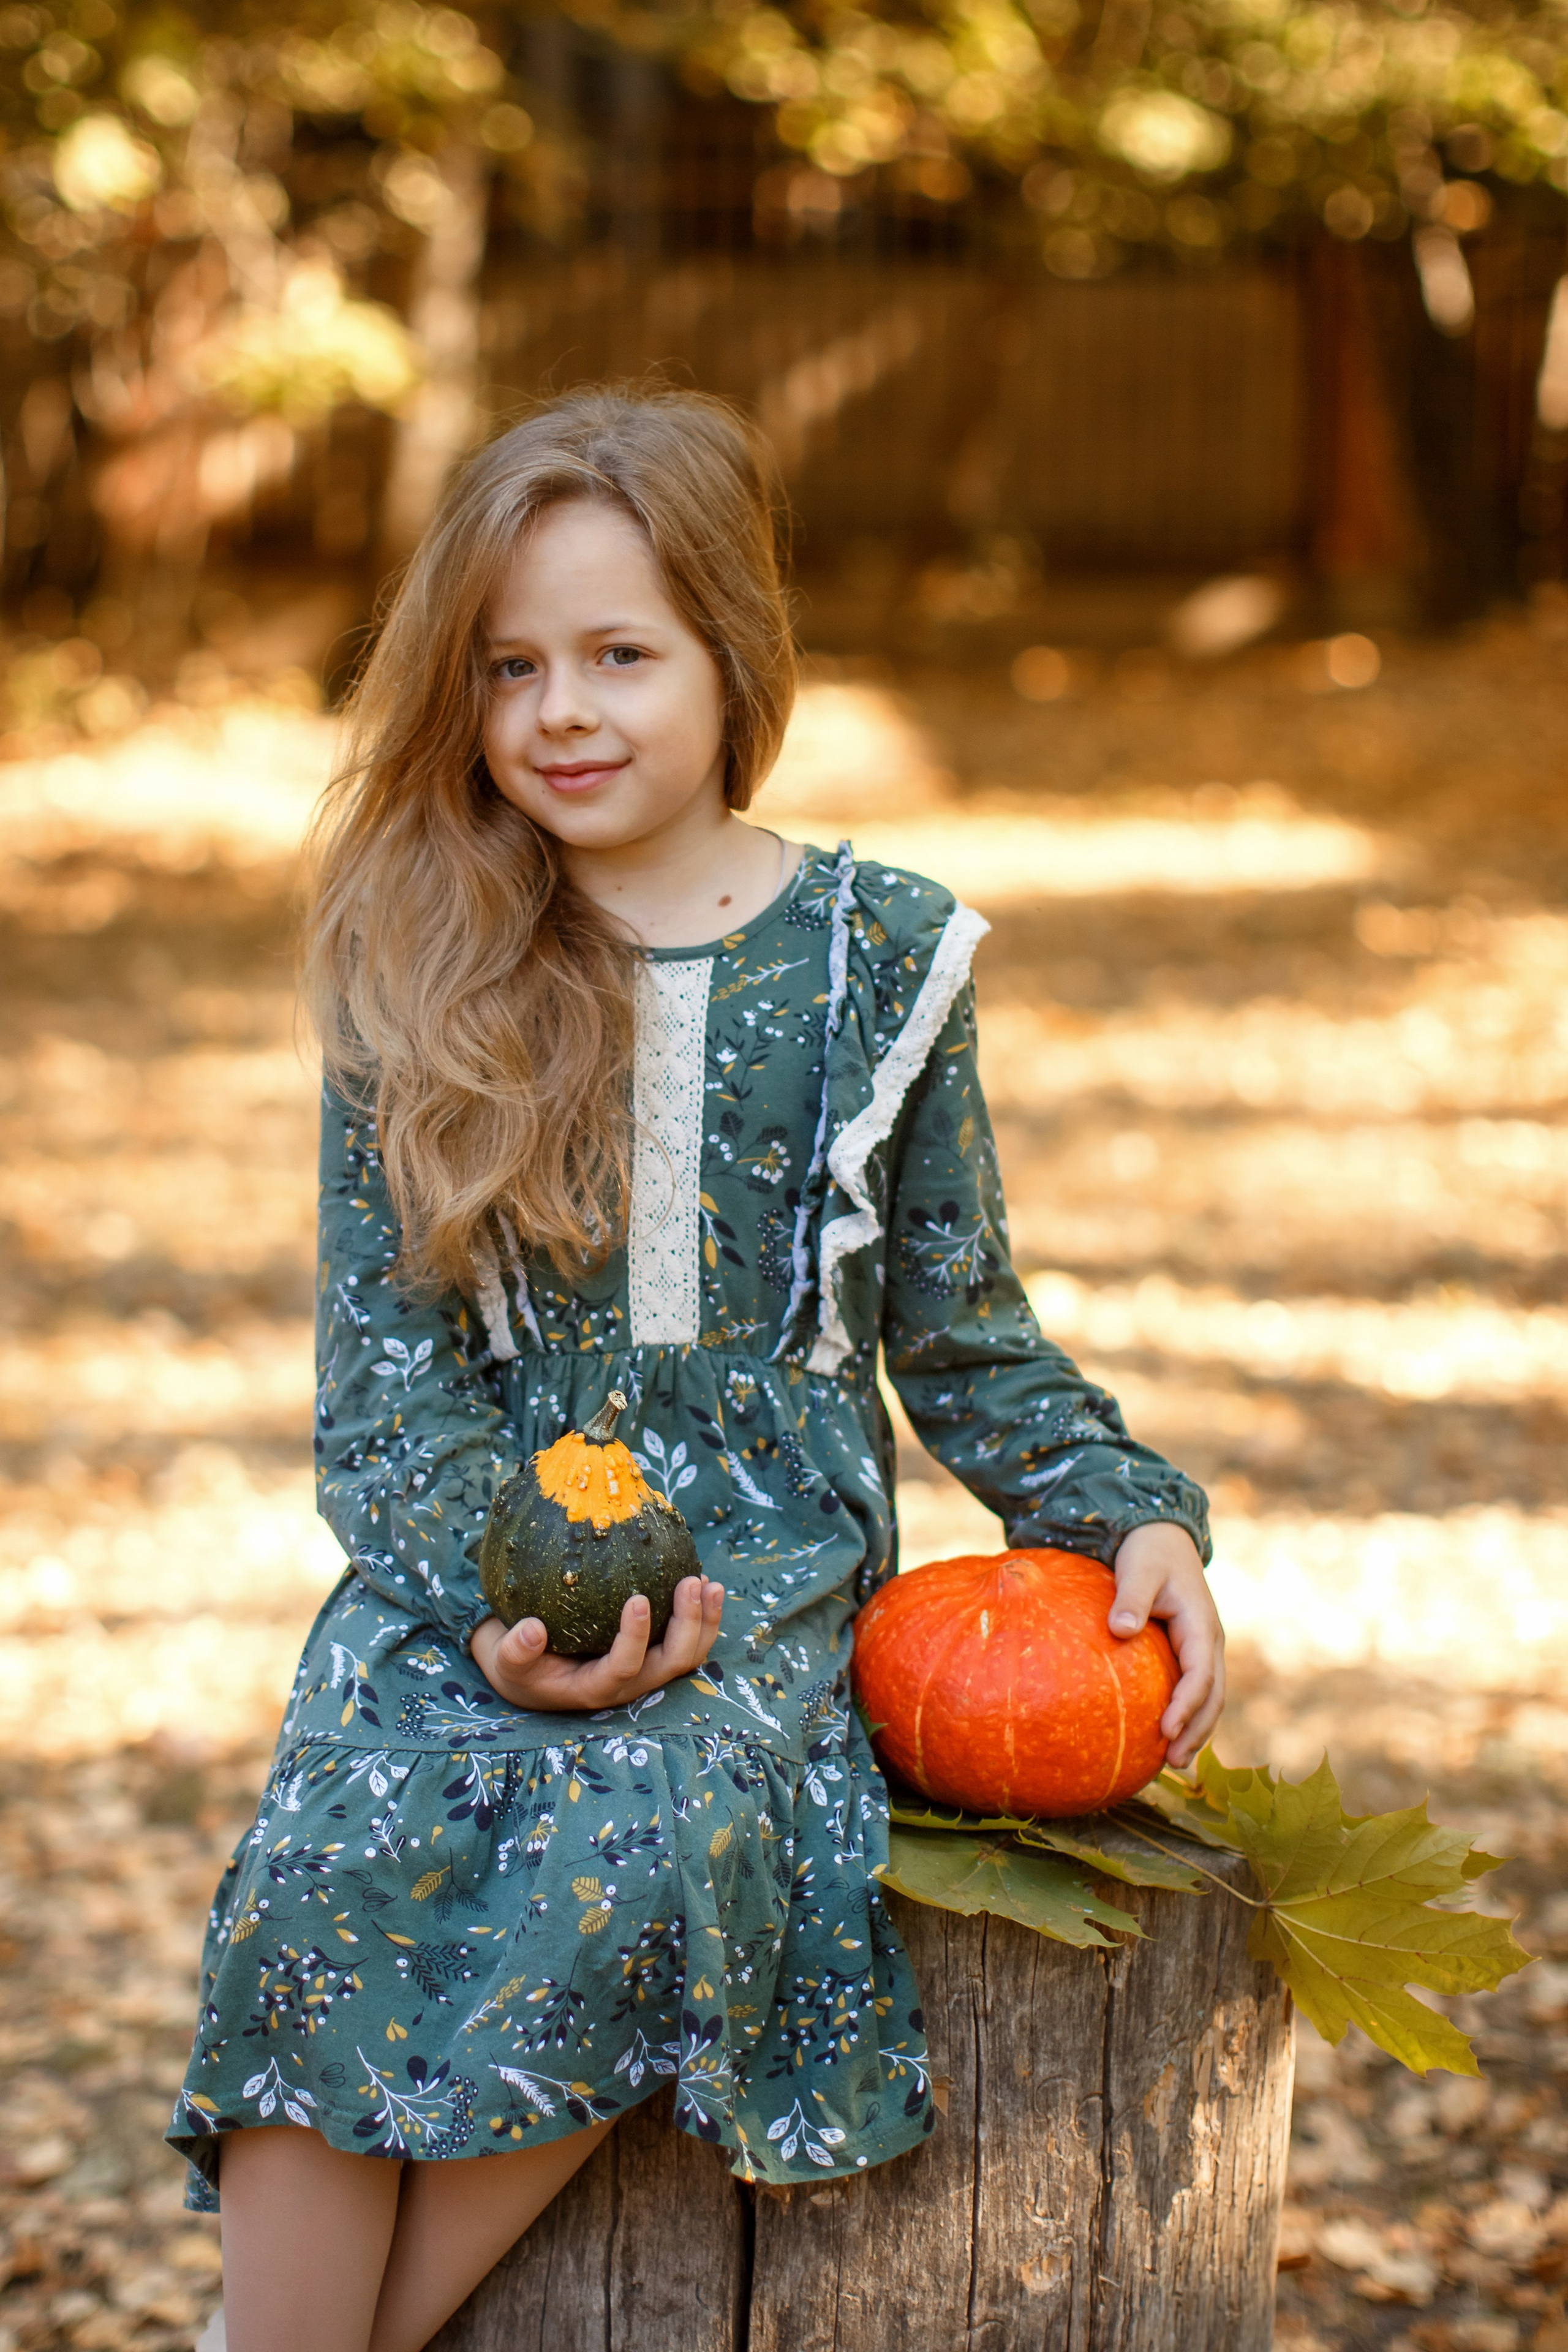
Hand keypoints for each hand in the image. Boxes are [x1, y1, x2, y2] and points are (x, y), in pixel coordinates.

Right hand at [469, 1575, 724, 1713]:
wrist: (534, 1673)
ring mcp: (647, 1670)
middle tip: (689, 1581)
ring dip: (705, 1621)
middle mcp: (630, 1683)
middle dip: (688, 1625)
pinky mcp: (654, 1654)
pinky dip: (702, 1616)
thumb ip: (515, 1651)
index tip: (637, 1598)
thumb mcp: (505, 1661)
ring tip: (710, 1582)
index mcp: (596, 1688)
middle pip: (672, 1663)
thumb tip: (530, 1631)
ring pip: (689, 1655)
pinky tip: (707, 1582)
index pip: (624, 1668)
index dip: (635, 1638)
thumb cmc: (520, 1665)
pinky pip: (687, 1640)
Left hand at [1108, 1522, 1224, 1769]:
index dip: (1187, 1706)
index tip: (1167, 1730)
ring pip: (1208, 1698)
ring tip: (1173, 1762)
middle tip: (1172, 1762)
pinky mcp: (1190, 1652)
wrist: (1162, 1539)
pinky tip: (1165, 1736)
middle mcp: (1209, 1642)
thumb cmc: (1148, 1554)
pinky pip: (1194, 1689)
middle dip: (1196, 1731)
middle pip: (1212, 1696)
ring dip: (1196, 1730)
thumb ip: (1130, 1599)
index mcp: (1201, 1626)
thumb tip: (1119, 1630)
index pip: (1200, 1675)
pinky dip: (1187, 1714)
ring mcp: (1202, 1649)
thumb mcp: (1138, 1570)